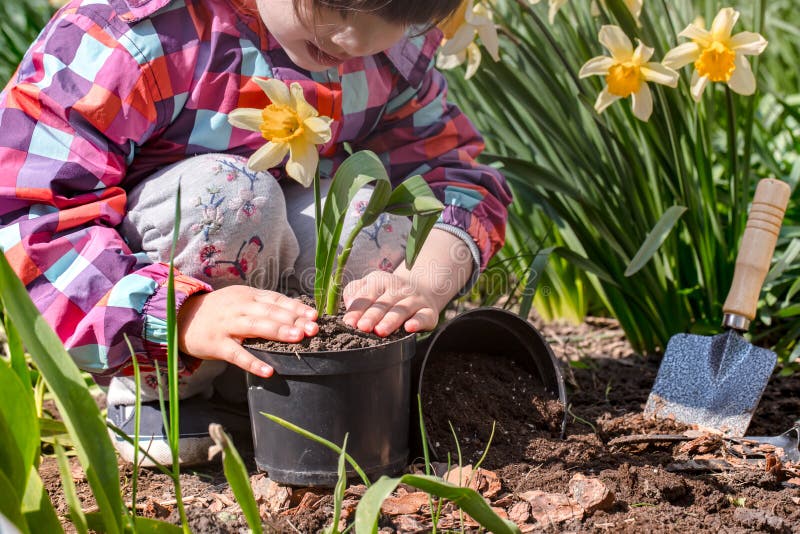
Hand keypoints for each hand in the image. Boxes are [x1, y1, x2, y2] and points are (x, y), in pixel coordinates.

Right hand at [177, 286, 317, 376]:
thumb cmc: (221, 311)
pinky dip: (253, 362)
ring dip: (278, 332)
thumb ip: (265, 307)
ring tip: (298, 339)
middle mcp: (239, 307)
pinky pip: (237, 354)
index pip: (277, 300)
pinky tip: (268, 370)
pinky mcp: (216, 344)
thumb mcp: (242, 301)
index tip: (314, 316)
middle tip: (313, 329)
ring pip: (256, 328)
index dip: (296, 307)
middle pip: (270, 312)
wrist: (182, 317)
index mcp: (249, 296)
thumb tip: (298, 316)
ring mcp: (227, 325)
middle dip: (293, 320)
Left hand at [342, 270, 440, 335]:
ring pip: (401, 310)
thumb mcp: (370, 286)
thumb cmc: (387, 293)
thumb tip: (349, 305)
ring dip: (391, 320)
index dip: (357, 309)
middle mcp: (398, 288)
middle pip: (383, 303)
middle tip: (363, 327)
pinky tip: (409, 328)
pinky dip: (418, 322)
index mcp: (380, 281)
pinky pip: (424, 316)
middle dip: (372, 316)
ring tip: (380, 331)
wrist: (422, 290)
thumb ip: (355, 292)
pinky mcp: (429, 311)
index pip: (367, 295)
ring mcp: (415, 299)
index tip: (349, 322)